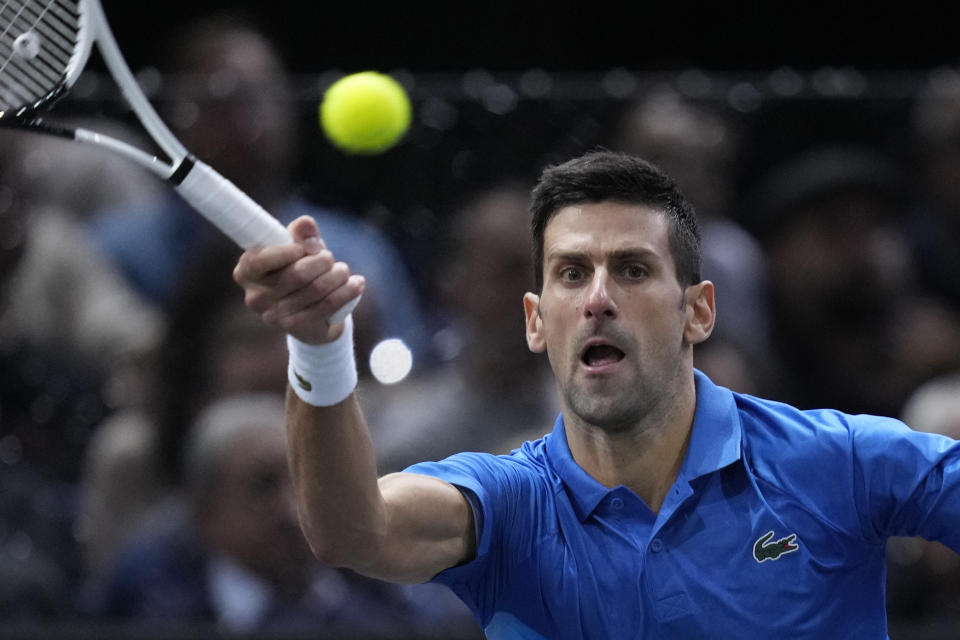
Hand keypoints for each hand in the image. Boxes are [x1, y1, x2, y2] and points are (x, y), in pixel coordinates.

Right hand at [233, 216, 365, 343]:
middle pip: (297, 273)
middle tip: (330, 258)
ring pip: (317, 288)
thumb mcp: (300, 250)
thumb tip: (305, 223)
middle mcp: (255, 298)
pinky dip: (347, 291)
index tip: (303, 248)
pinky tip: (356, 284)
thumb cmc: (300, 273)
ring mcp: (275, 317)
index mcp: (246, 273)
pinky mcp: (298, 329)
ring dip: (338, 275)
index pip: (259, 260)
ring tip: (343, 271)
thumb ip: (301, 235)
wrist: (314, 316)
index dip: (284, 251)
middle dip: (322, 260)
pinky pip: (328, 305)